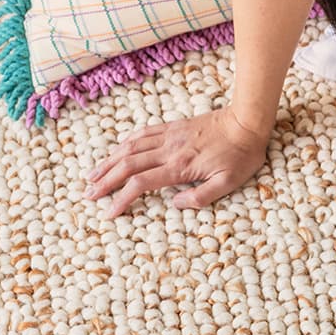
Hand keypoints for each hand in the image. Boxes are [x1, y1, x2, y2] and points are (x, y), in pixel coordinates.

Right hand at [84, 107, 269, 216]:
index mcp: (180, 167)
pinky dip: (125, 143)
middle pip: (127, 166)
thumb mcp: (229, 183)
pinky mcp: (173, 126)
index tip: (109, 212)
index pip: (141, 184)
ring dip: (108, 162)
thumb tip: (174, 205)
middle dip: (105, 181)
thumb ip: (201, 196)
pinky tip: (116, 151)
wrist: (247, 122)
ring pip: (130, 148)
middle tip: (88, 194)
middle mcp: (168, 150)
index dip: (121, 199)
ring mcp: (169, 136)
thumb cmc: (241, 155)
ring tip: (92, 175)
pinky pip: (142, 133)